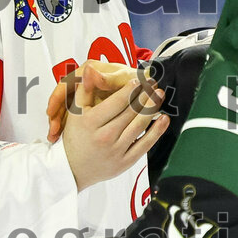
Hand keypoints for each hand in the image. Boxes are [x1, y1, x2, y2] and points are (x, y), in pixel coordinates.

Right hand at [62, 64, 169, 190]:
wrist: (73, 169)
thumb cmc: (76, 137)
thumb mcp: (75, 112)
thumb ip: (84, 89)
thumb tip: (89, 68)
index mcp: (91, 123)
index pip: (115, 102)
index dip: (130, 89)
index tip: (139, 78)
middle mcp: (104, 137)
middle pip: (130, 112)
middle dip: (144, 94)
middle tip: (154, 82)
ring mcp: (116, 151)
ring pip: (139, 125)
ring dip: (152, 107)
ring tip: (159, 94)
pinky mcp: (126, 162)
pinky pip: (145, 144)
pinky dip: (157, 131)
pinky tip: (164, 118)